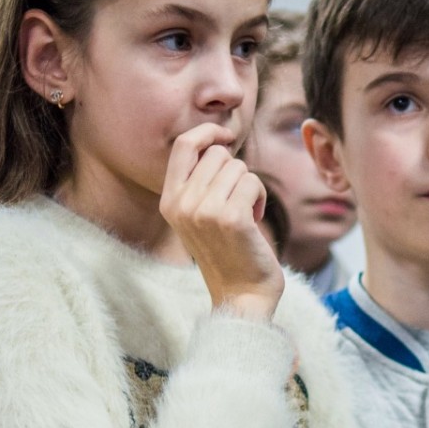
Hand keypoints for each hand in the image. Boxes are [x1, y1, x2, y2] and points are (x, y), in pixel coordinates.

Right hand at [159, 122, 283, 320]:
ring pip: (238, 167)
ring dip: (249, 188)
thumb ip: (200, 181)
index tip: (227, 135)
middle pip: (218, 154)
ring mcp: (204, 210)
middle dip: (235, 172)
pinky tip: (253, 222)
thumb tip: (219, 141)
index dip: (208, 132)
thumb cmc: (228, 252)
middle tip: (236, 203)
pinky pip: (253, 183)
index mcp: (169, 201)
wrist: (241, 295)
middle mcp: (182, 204)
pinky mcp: (231, 218)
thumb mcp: (199, 215)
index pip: (183, 145)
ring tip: (244, 216)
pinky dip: (260, 198)